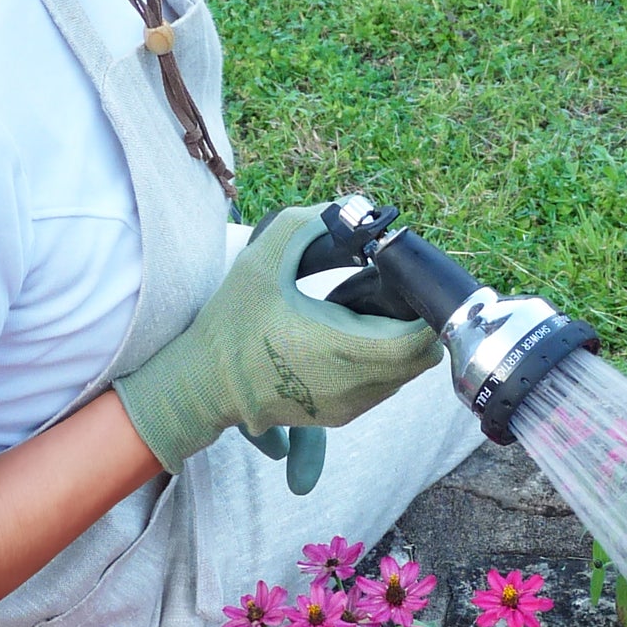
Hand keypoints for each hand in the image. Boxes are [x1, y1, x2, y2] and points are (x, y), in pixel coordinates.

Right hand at [113, 206, 443, 479]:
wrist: (203, 384)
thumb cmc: (232, 324)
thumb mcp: (263, 259)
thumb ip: (309, 224)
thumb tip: (355, 210)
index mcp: (341, 348)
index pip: (419, 339)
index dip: (424, 307)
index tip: (404, 280)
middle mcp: (353, 385)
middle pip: (421, 357)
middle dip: (415, 321)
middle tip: (389, 291)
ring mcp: (349, 406)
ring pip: (405, 374)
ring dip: (399, 343)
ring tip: (368, 312)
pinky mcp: (340, 416)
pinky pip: (382, 387)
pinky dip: (380, 361)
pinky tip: (351, 336)